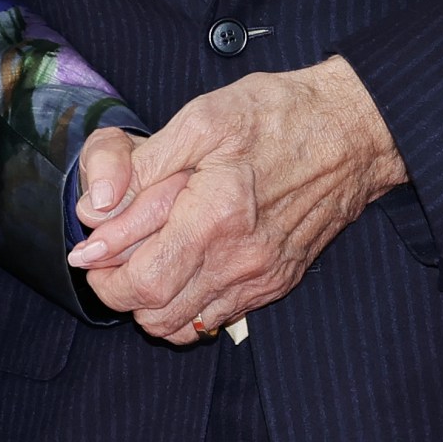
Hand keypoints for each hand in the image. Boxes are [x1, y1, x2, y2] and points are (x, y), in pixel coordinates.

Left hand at [66, 56, 406, 342]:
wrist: (352, 129)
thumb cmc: (277, 114)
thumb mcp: (200, 119)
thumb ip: (140, 169)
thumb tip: (93, 212)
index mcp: (216, 218)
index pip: (142, 285)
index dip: (103, 276)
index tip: (90, 252)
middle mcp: (242, 260)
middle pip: (157, 316)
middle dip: (121, 292)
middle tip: (111, 255)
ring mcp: (263, 277)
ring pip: (186, 327)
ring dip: (153, 305)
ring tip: (146, 259)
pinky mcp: (278, 281)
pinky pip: (219, 318)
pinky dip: (189, 305)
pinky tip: (185, 265)